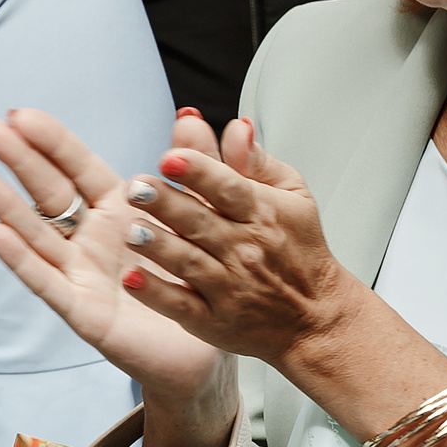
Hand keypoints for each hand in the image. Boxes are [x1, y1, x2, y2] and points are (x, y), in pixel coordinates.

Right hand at [0, 106, 229, 405]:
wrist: (210, 347)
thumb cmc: (198, 280)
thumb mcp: (205, 217)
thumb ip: (198, 169)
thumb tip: (194, 115)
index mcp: (120, 210)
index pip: (78, 168)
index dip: (52, 142)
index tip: (21, 114)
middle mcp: (92, 238)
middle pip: (47, 192)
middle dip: (16, 159)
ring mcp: (81, 273)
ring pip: (35, 233)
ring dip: (3, 204)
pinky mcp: (81, 310)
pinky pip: (45, 280)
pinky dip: (18, 256)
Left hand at [109, 124, 363, 372]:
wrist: (315, 316)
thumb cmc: (299, 250)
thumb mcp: (292, 196)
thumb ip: (256, 161)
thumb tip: (234, 127)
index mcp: (260, 213)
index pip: (228, 187)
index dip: (199, 171)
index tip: (170, 158)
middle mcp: (244, 248)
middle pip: (200, 222)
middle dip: (166, 204)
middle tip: (136, 187)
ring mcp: (228, 286)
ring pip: (188, 262)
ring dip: (158, 245)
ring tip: (132, 230)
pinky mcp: (213, 319)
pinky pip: (181, 306)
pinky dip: (156, 293)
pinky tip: (133, 279)